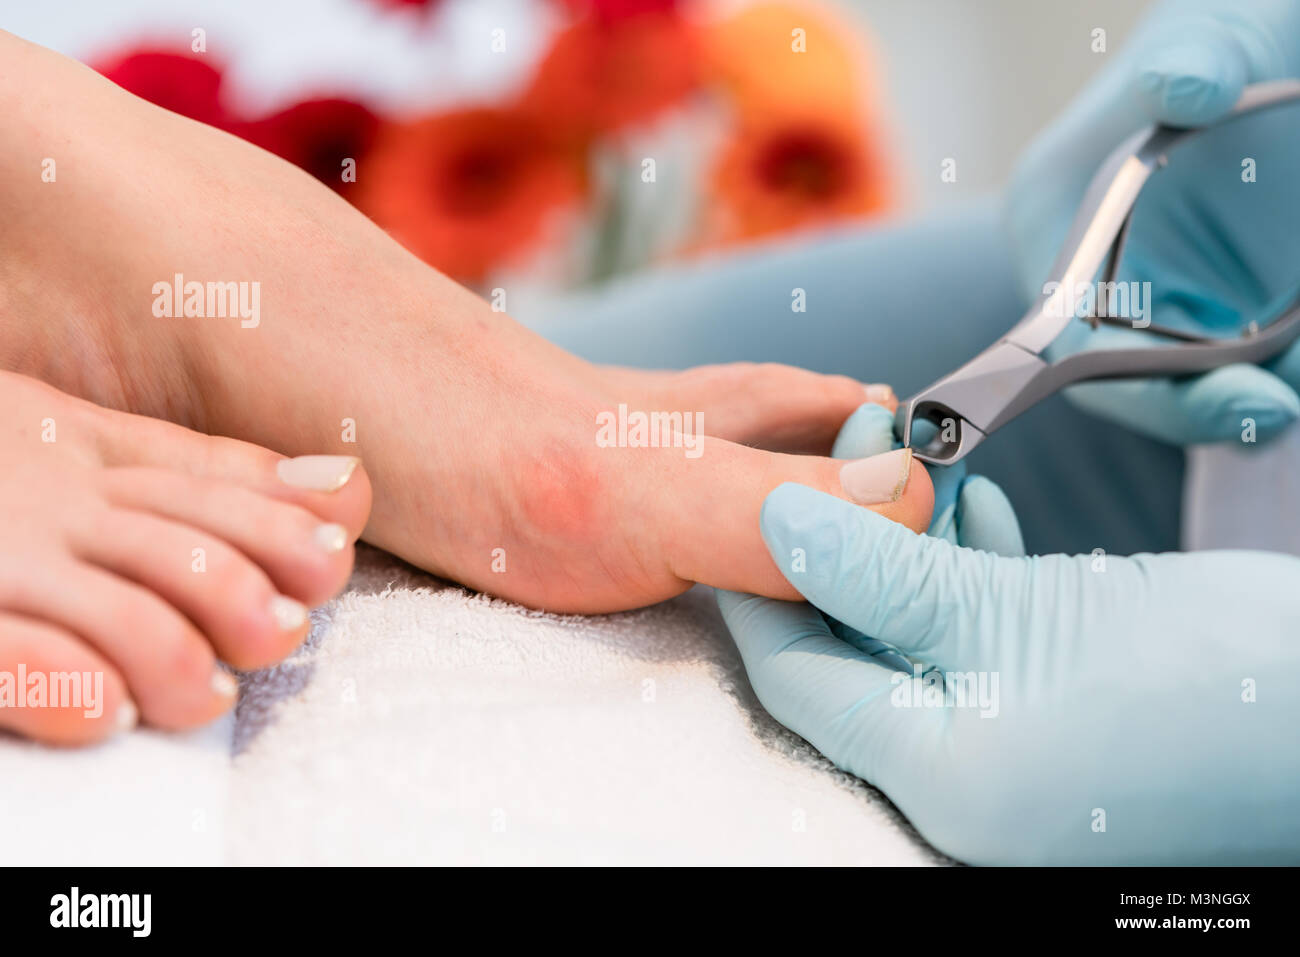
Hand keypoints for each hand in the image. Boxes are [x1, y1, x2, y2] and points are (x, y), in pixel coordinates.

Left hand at [717, 473, 1299, 862]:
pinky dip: (972, 574)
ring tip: (908, 457)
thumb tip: (776, 526)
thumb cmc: (1213, 681)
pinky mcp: (1062, 711)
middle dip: (841, 544)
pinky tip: (977, 507)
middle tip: (844, 449)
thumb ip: (884, 575)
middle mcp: (968, 778)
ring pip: (921, 636)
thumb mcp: (1022, 611)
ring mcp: (1017, 749)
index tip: (745, 497)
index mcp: (942, 778)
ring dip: (909, 547)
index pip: (799, 680)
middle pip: (855, 654)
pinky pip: (985, 641)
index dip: (762, 584)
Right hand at [1007, 0, 1299, 444]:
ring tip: (1299, 371)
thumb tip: (1185, 90)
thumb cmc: (1220, 36)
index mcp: (1053, 220)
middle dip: (1200, 401)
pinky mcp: (1225, 307)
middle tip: (1276, 404)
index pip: (1063, 337)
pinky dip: (1282, 368)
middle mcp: (1093, 277)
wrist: (1273, 49)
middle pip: (1127, 379)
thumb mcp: (1205, 35)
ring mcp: (1161, 298)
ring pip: (1197, 381)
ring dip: (1256, 386)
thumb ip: (1188, 59)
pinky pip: (1252, 363)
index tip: (1212, 397)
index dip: (1126, 383)